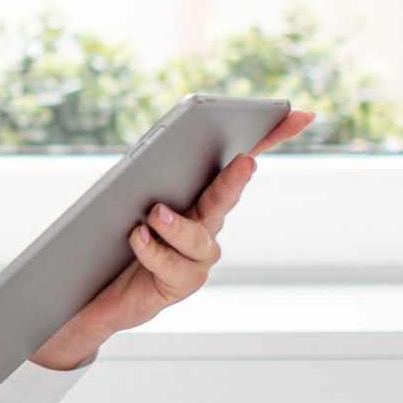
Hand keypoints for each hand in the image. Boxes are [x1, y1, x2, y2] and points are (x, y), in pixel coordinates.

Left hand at [28, 105, 315, 370]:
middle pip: (225, 198)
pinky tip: (136, 236)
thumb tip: (159, 158)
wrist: (101, 288)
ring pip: (198, 238)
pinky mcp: (180, 283)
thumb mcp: (130, 194)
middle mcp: (207, 223)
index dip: (273, 135)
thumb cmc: (115, 232)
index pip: (240, 158)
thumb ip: (149, 174)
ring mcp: (198, 256)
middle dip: (235, 179)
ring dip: (178, 225)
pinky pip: (170, 265)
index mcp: (200, 191)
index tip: (300, 114)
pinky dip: (151, 249)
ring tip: (156, 213)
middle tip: (244, 161)